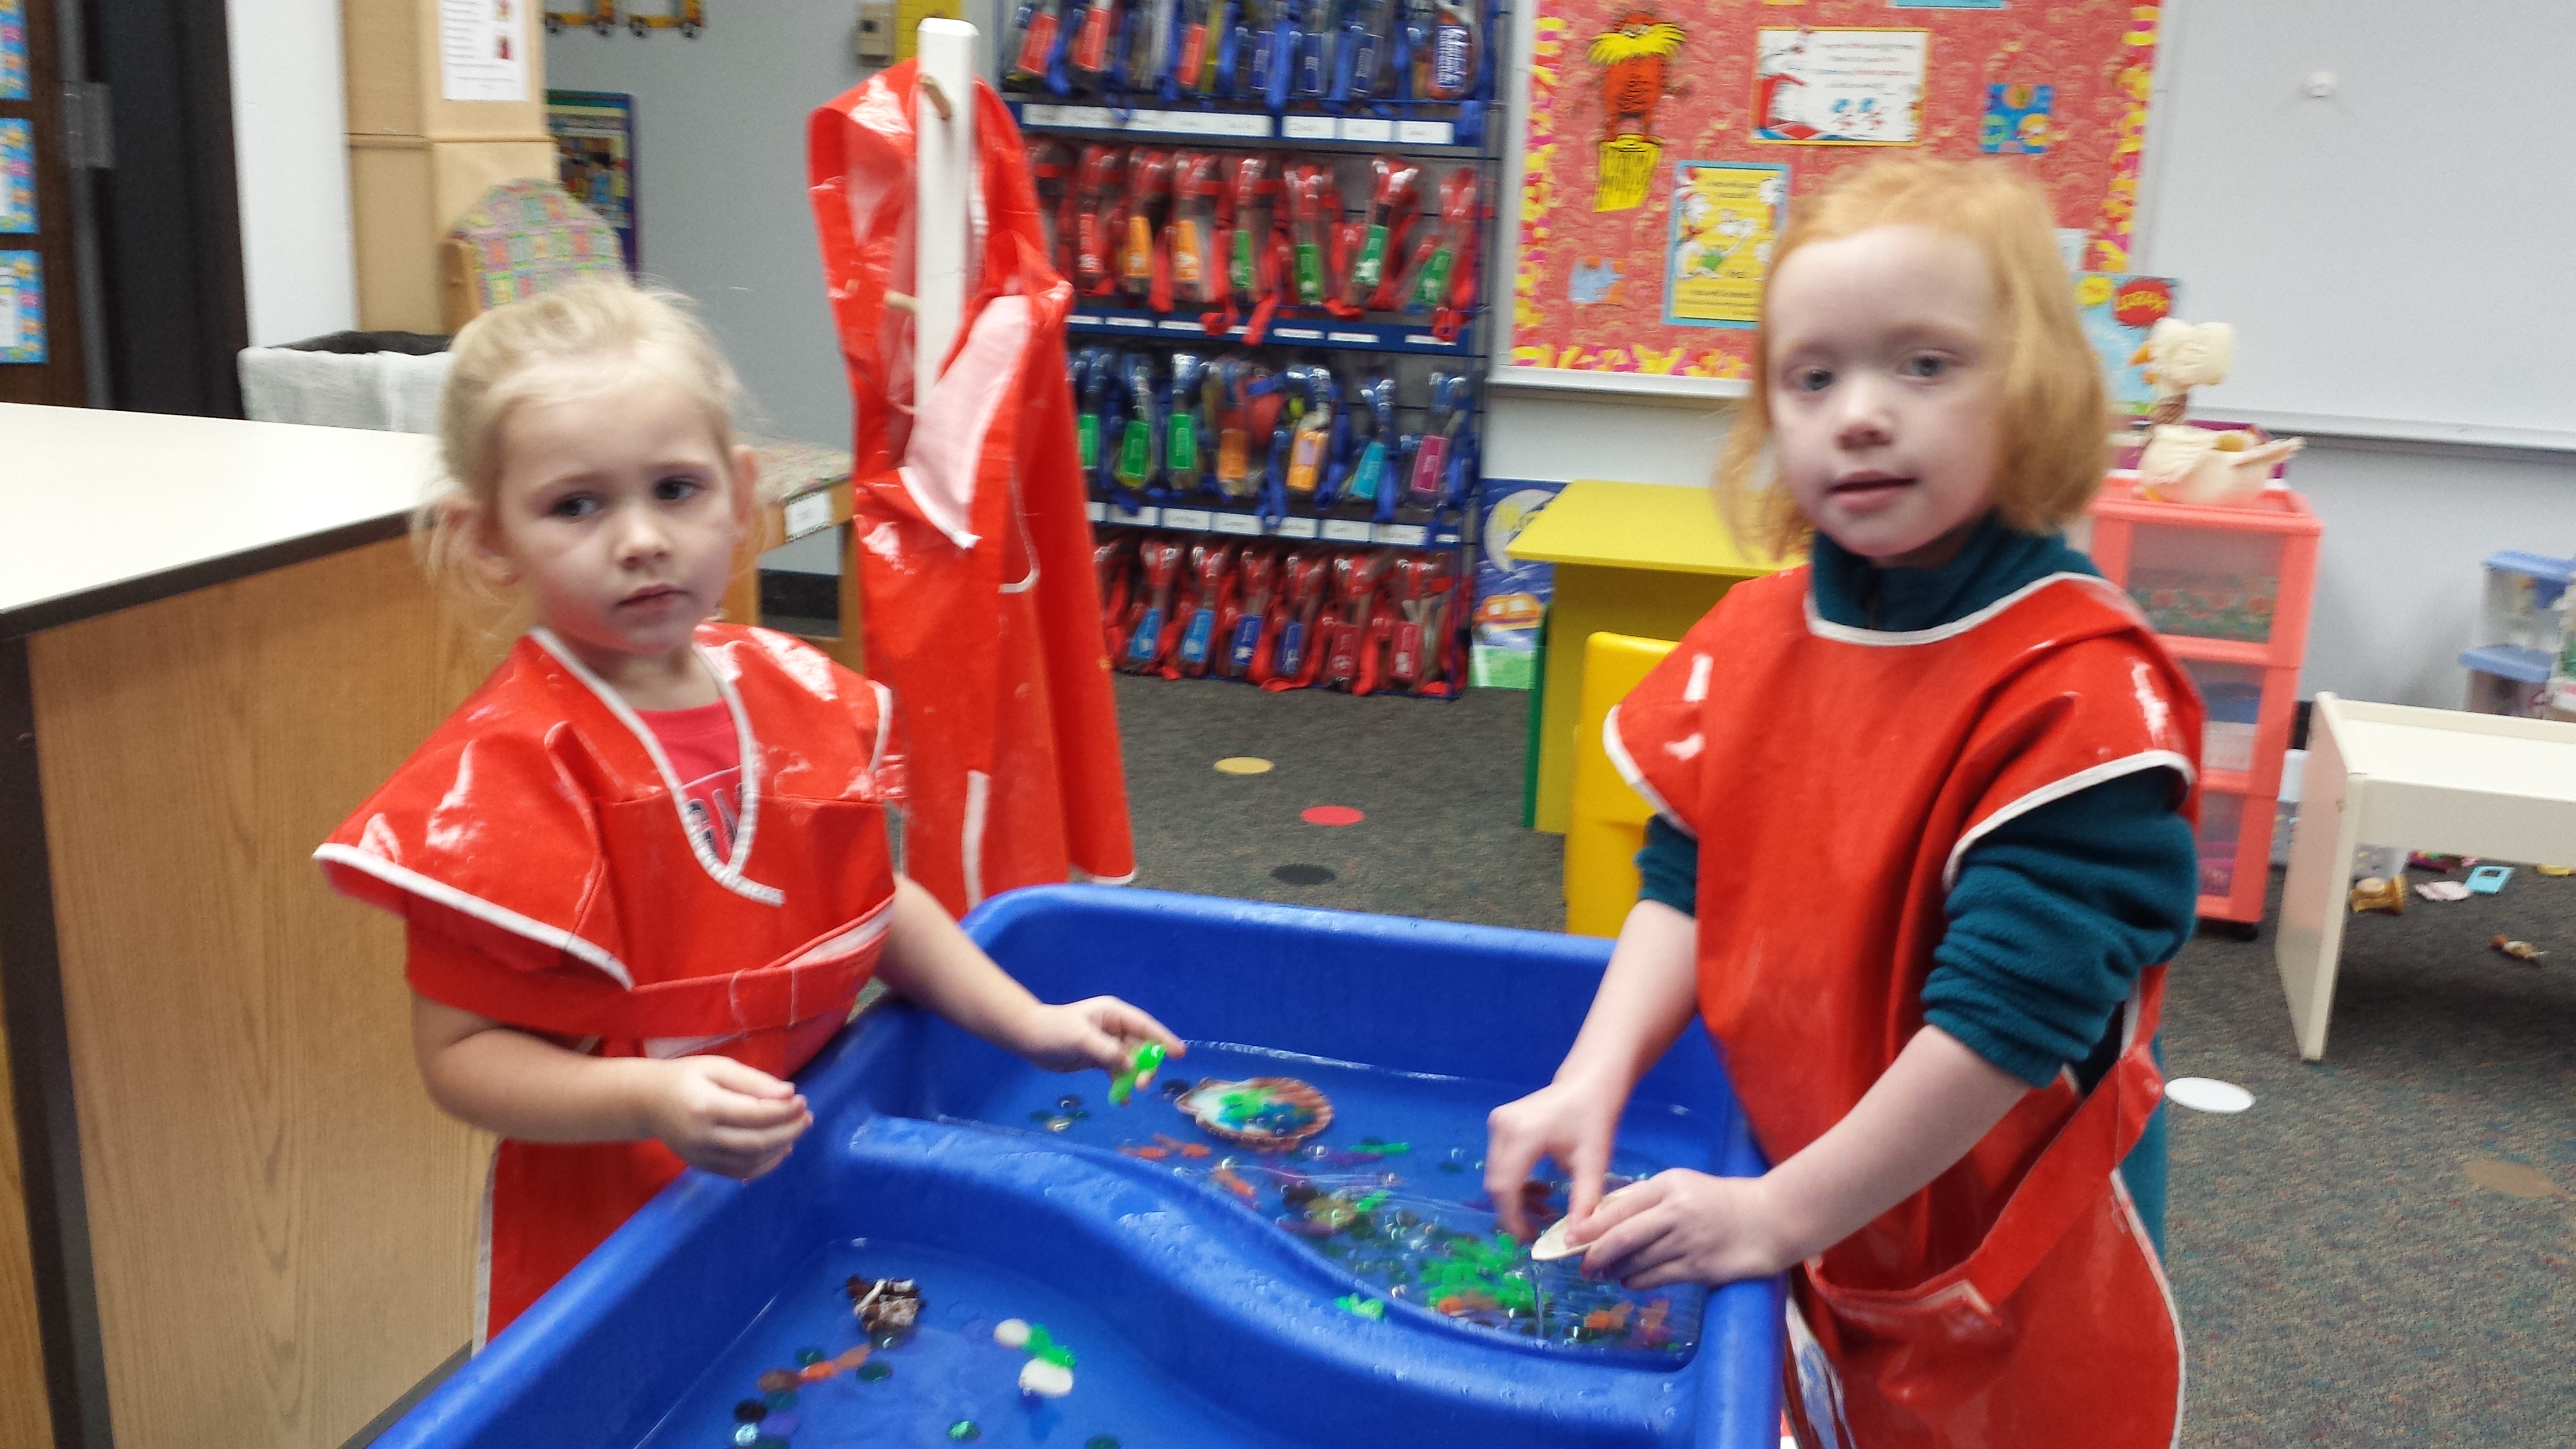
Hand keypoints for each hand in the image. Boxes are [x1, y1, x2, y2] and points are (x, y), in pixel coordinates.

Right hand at [636, 1055, 812, 1179]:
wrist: (646, 1102)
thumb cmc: (685, 1077)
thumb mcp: (718, 1067)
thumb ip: (753, 1080)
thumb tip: (788, 1093)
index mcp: (705, 1106)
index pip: (755, 1114)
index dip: (784, 1111)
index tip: (802, 1100)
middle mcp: (702, 1136)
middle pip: (756, 1143)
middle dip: (788, 1132)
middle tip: (807, 1118)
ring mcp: (700, 1156)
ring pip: (750, 1162)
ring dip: (780, 1150)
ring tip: (797, 1132)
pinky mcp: (701, 1166)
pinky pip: (738, 1172)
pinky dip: (765, 1165)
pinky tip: (780, 1150)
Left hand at [1012, 996, 1185, 1075]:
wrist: (1029, 1039)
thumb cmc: (1055, 1031)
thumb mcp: (1082, 1039)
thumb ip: (1108, 1052)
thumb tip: (1130, 1066)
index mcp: (1113, 1014)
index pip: (1145, 1026)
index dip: (1163, 1039)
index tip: (1179, 1053)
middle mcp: (1114, 1028)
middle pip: (1140, 1047)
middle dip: (1145, 1065)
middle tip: (1143, 1084)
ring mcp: (1107, 1044)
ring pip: (1129, 1062)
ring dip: (1132, 1077)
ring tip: (1130, 1092)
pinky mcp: (1098, 1059)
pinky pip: (1116, 1072)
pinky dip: (1120, 1084)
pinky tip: (1122, 1099)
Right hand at [1484, 1074, 1625, 1240]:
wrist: (1588, 1084)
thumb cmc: (1594, 1121)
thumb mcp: (1593, 1164)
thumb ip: (1582, 1203)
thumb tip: (1573, 1242)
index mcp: (1524, 1134)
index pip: (1505, 1187)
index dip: (1513, 1219)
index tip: (1530, 1240)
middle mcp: (1502, 1126)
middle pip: (1497, 1183)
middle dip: (1514, 1212)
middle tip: (1537, 1230)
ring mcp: (1497, 1123)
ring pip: (1497, 1175)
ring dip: (1515, 1198)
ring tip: (1544, 1209)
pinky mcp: (1498, 1124)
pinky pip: (1500, 1163)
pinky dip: (1515, 1182)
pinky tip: (1537, 1190)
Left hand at [1571, 1168, 1803, 1288]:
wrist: (1771, 1219)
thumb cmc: (1721, 1201)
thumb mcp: (1682, 1186)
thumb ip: (1646, 1198)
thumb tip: (1603, 1217)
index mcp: (1668, 1185)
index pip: (1618, 1207)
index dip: (1589, 1226)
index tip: (1569, 1238)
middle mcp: (1675, 1211)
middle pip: (1621, 1237)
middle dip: (1594, 1254)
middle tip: (1581, 1265)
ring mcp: (1688, 1241)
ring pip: (1637, 1261)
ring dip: (1615, 1271)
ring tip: (1604, 1273)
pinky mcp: (1699, 1268)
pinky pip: (1656, 1278)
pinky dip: (1636, 1282)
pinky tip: (1629, 1281)